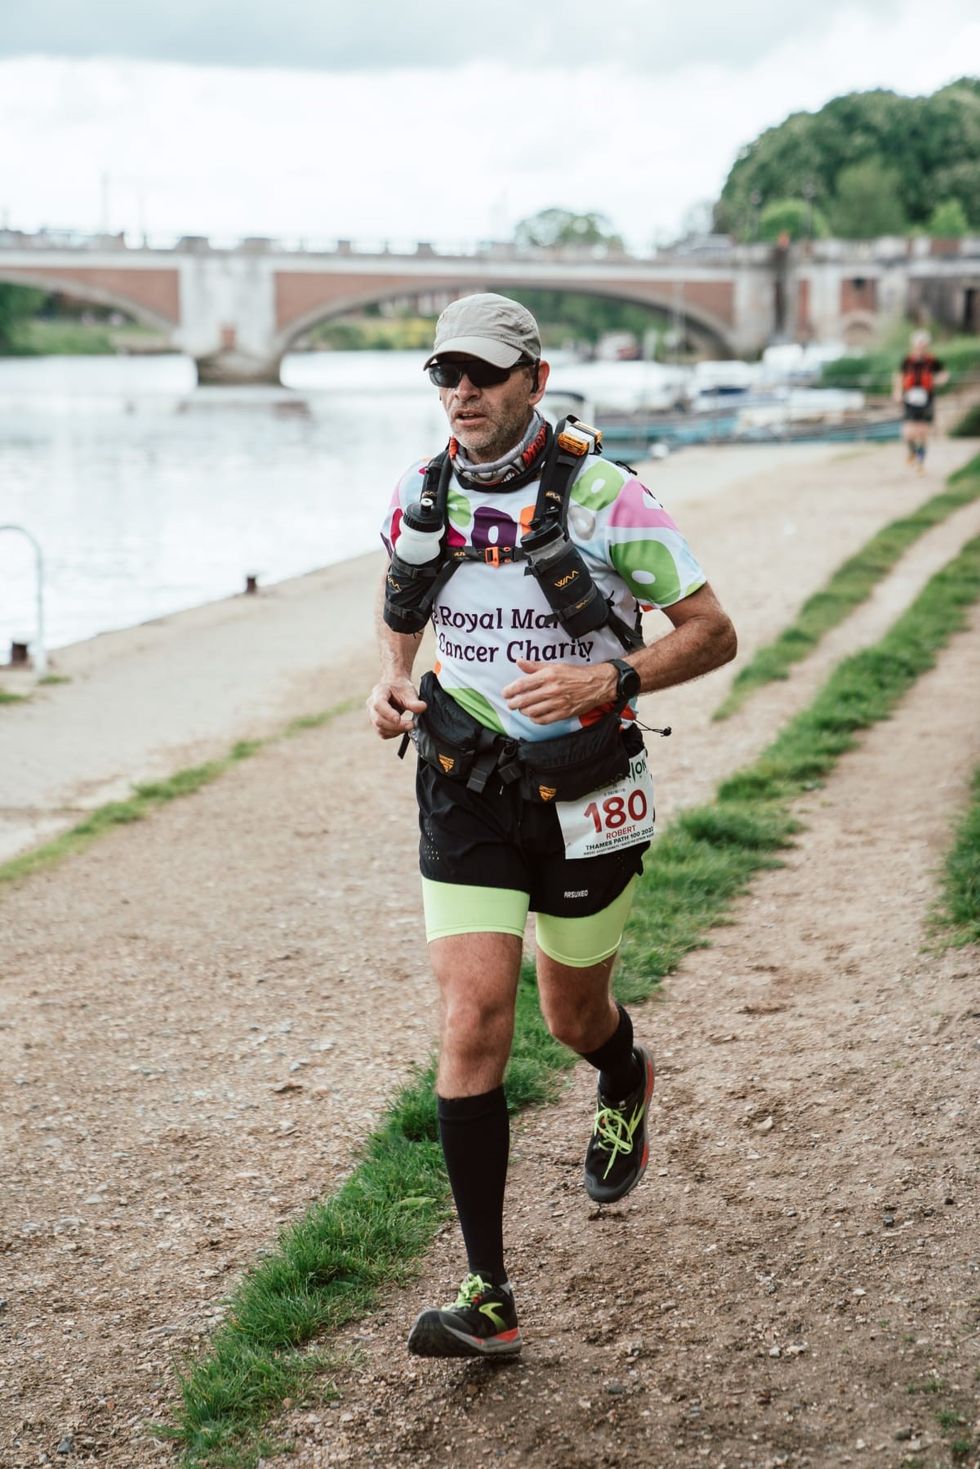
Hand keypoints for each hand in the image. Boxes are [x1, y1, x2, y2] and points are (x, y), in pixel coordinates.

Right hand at [368, 676, 426, 738]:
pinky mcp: (375, 723)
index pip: (379, 704)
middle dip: (395, 726)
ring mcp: (371, 715)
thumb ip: (414, 701)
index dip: (388, 713)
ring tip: (409, 726)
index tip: (399, 719)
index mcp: (379, 692)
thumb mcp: (409, 692)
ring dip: (395, 731)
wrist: (395, 690)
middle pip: (378, 720)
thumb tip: (423, 707)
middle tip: (411, 725)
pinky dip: (393, 734)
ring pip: (380, 728)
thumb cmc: (401, 690)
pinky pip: (382, 733)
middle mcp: (371, 704)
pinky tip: (402, 729)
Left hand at [501, 658, 616, 724]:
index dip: (510, 690)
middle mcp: (552, 689)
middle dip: (513, 703)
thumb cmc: (577, 674)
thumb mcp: (556, 665)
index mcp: (549, 675)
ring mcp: (558, 703)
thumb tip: (520, 662)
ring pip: (531, 712)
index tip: (505, 693)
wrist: (598, 684)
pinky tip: (534, 715)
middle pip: (524, 700)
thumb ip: (536, 666)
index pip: (522, 685)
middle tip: (510, 703)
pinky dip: (535, 719)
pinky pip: (543, 720)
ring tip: (522, 709)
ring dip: (523, 711)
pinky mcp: (563, 713)